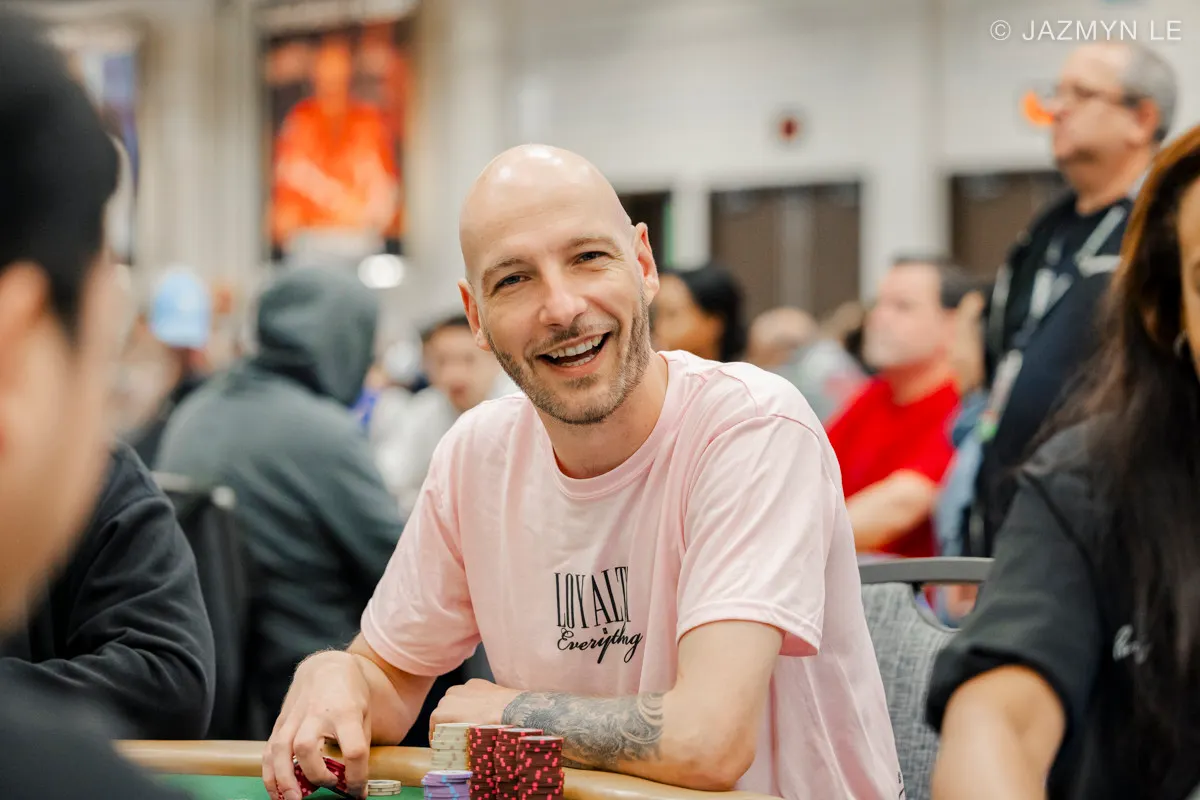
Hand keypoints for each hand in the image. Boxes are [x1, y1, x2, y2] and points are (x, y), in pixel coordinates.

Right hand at [263, 651, 373, 799]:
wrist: (327, 667)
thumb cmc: (350, 693)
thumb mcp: (365, 714)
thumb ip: (359, 745)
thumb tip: (353, 782)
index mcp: (346, 712)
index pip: (353, 749)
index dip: (357, 776)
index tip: (358, 792)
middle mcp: (316, 714)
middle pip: (307, 746)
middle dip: (315, 774)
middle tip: (328, 786)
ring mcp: (294, 717)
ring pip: (280, 749)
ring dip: (284, 779)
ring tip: (292, 799)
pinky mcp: (281, 722)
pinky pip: (269, 750)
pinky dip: (269, 774)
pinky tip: (275, 792)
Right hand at [429, 679, 520, 736]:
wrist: (511, 710)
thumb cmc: (487, 728)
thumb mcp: (467, 740)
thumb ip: (456, 741)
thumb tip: (456, 750)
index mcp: (442, 712)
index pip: (433, 724)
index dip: (435, 735)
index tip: (439, 742)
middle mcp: (448, 696)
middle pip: (443, 709)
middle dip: (447, 720)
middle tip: (455, 731)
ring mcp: (462, 687)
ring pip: (455, 698)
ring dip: (458, 707)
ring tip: (468, 718)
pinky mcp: (476, 682)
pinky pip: (468, 692)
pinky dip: (471, 699)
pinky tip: (480, 707)